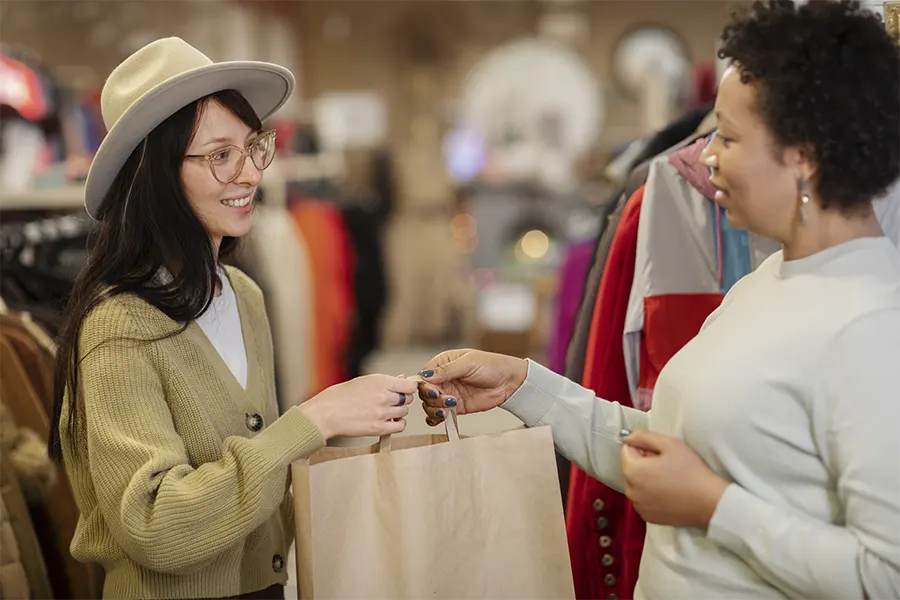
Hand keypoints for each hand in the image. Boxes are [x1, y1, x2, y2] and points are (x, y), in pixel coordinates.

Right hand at [299, 374, 418, 439]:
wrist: (325, 413)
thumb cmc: (339, 396)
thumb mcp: (362, 381)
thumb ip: (383, 382)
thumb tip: (402, 379)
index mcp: (380, 381)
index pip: (409, 385)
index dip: (409, 387)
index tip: (405, 390)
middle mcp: (384, 396)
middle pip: (408, 399)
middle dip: (402, 399)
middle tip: (391, 401)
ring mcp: (382, 413)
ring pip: (404, 412)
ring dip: (398, 412)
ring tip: (385, 411)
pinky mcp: (378, 428)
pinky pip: (400, 426)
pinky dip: (397, 424)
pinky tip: (389, 421)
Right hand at [415, 349, 527, 426]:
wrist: (509, 382)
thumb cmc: (491, 365)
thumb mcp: (468, 363)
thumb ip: (447, 370)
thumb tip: (426, 376)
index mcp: (442, 364)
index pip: (423, 376)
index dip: (424, 385)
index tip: (432, 390)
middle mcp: (443, 379)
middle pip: (424, 392)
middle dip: (432, 398)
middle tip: (446, 399)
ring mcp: (448, 394)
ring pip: (429, 404)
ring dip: (435, 409)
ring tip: (448, 408)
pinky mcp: (455, 408)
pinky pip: (439, 414)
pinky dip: (436, 418)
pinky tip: (443, 417)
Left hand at [620, 430, 729, 529]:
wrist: (709, 502)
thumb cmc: (690, 470)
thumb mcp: (669, 444)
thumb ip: (643, 437)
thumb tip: (626, 437)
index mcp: (632, 471)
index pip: (627, 450)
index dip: (643, 447)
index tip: (660, 453)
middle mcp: (630, 490)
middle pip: (630, 468)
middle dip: (644, 463)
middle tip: (667, 465)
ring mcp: (638, 506)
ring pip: (636, 484)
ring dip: (646, 479)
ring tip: (669, 480)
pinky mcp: (647, 517)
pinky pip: (642, 499)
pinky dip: (650, 495)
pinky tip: (668, 494)